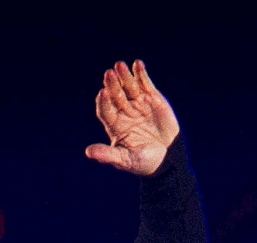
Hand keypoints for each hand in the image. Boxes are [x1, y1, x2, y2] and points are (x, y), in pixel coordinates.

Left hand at [85, 60, 178, 176]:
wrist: (168, 158)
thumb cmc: (144, 163)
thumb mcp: (125, 161)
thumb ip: (108, 155)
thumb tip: (88, 152)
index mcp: (115, 125)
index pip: (105, 110)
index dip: (103, 102)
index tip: (102, 93)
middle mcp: (124, 112)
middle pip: (115, 95)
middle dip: (112, 85)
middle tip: (109, 74)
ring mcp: (138, 103)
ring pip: (128, 87)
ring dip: (124, 76)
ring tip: (120, 66)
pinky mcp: (152, 98)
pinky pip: (144, 84)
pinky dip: (141, 74)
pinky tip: (138, 65)